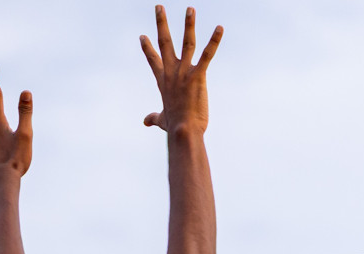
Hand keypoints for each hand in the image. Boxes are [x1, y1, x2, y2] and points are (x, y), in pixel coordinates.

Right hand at [140, 6, 222, 135]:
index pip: (153, 59)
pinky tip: (220, 28)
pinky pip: (208, 54)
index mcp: (163, 80)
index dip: (147, 48)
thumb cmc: (175, 127)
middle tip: (160, 7)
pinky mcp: (198, 75)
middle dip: (161, 23)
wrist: (183, 130)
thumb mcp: (161, 120)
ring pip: (186, 42)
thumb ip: (153, 118)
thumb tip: (145, 122)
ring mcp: (184, 72)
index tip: (143, 36)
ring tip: (190, 9)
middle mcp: (171, 72)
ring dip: (188, 24)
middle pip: (164, 42)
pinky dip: (214, 41)